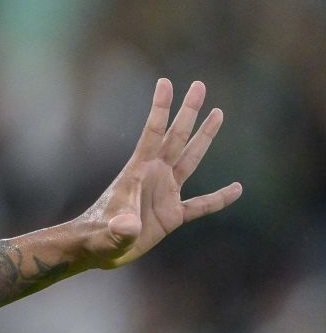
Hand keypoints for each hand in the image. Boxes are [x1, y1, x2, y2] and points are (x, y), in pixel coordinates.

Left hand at [76, 78, 241, 268]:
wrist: (95, 250)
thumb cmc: (97, 238)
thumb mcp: (110, 233)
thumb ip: (120, 230)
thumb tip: (127, 227)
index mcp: (138, 172)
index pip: (153, 133)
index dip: (161, 108)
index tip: (166, 82)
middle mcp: (154, 177)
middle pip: (176, 137)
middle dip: (188, 112)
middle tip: (199, 85)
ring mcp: (165, 194)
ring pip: (190, 159)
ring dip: (204, 137)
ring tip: (218, 113)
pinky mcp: (172, 215)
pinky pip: (201, 205)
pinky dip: (219, 198)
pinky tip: (236, 189)